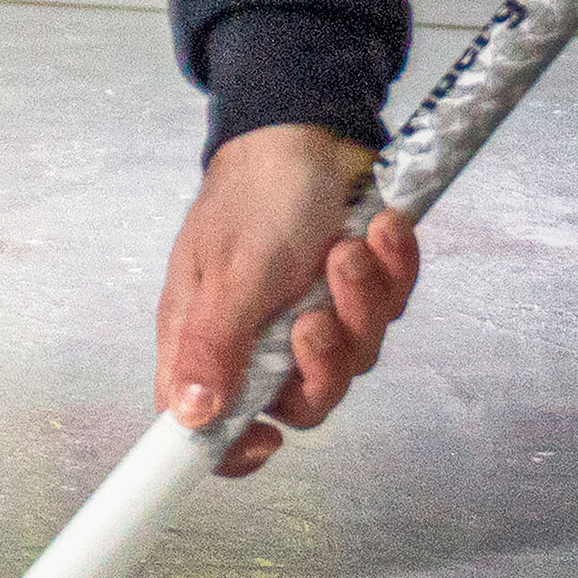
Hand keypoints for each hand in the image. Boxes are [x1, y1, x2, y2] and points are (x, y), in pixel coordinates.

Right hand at [155, 123, 419, 475]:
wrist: (305, 129)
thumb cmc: (252, 195)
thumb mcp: (229, 272)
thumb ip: (213, 347)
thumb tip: (188, 417)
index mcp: (209, 339)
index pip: (208, 422)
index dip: (233, 448)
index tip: (267, 439)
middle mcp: (261, 339)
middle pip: (304, 401)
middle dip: (326, 363)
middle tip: (318, 318)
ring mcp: (313, 317)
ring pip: (356, 357)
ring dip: (361, 302)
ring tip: (348, 250)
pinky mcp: (359, 294)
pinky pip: (388, 311)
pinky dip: (390, 271)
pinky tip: (378, 232)